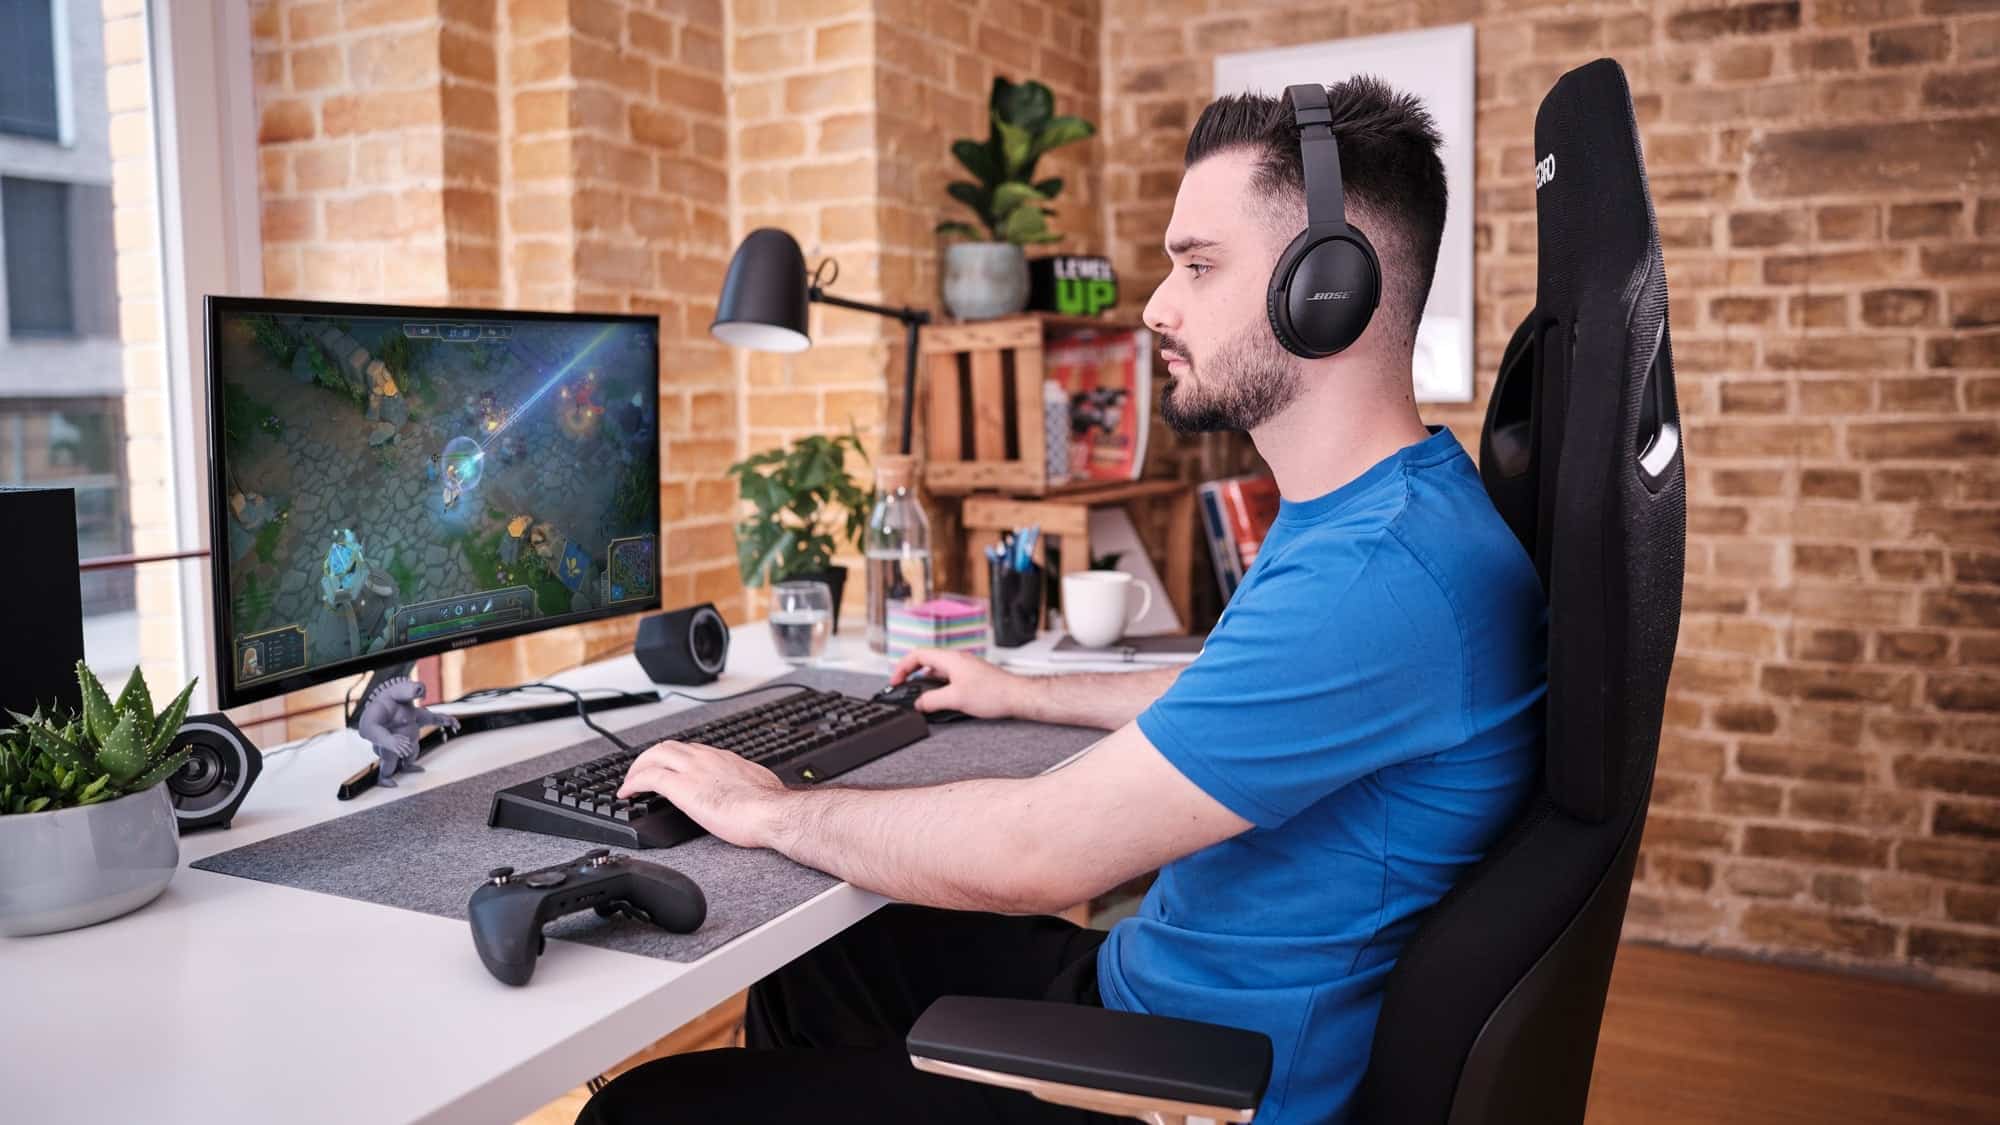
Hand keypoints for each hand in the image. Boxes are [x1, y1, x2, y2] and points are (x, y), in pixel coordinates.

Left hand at [617, 741, 787, 849]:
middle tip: (641, 773)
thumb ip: (747, 785)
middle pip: (668, 746)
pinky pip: (647, 777)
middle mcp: (705, 759)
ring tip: (630, 782)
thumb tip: (751, 793)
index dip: (675, 759)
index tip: (669, 769)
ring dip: (638, 767)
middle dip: (650, 758)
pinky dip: (632, 783)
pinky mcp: (681, 787)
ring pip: (654, 755)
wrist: (770, 812)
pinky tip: (626, 793)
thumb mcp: (759, 787)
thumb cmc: (769, 806)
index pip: (691, 750)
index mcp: (724, 759)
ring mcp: (692, 770)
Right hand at [888, 648, 1023, 719]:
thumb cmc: (993, 693)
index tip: (895, 681)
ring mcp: (964, 669)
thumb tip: (918, 704)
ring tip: (919, 697)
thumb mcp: (955, 699)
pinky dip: (938, 687)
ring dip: (925, 683)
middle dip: (911, 675)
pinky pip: (948, 679)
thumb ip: (932, 701)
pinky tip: (939, 701)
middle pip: (926, 662)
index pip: (917, 655)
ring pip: (937, 672)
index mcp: (950, 659)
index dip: (902, 667)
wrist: (1017, 696)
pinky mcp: (971, 678)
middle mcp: (956, 660)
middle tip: (903, 689)